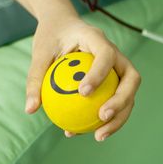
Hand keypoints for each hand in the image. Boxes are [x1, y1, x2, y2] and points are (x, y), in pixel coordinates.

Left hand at [24, 15, 140, 141]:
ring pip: (129, 95)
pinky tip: (86, 133)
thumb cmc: (51, 37)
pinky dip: (106, 119)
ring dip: (119, 117)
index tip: (83, 93)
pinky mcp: (117, 81)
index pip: (106, 54)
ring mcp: (119, 69)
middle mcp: (116, 54)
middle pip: (131, 78)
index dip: (99, 73)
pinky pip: (116, 102)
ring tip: (99, 136)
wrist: (63, 28)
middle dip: (121, 100)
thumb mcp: (39, 53)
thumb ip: (36, 78)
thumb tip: (31, 109)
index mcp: (97, 39)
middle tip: (102, 116)